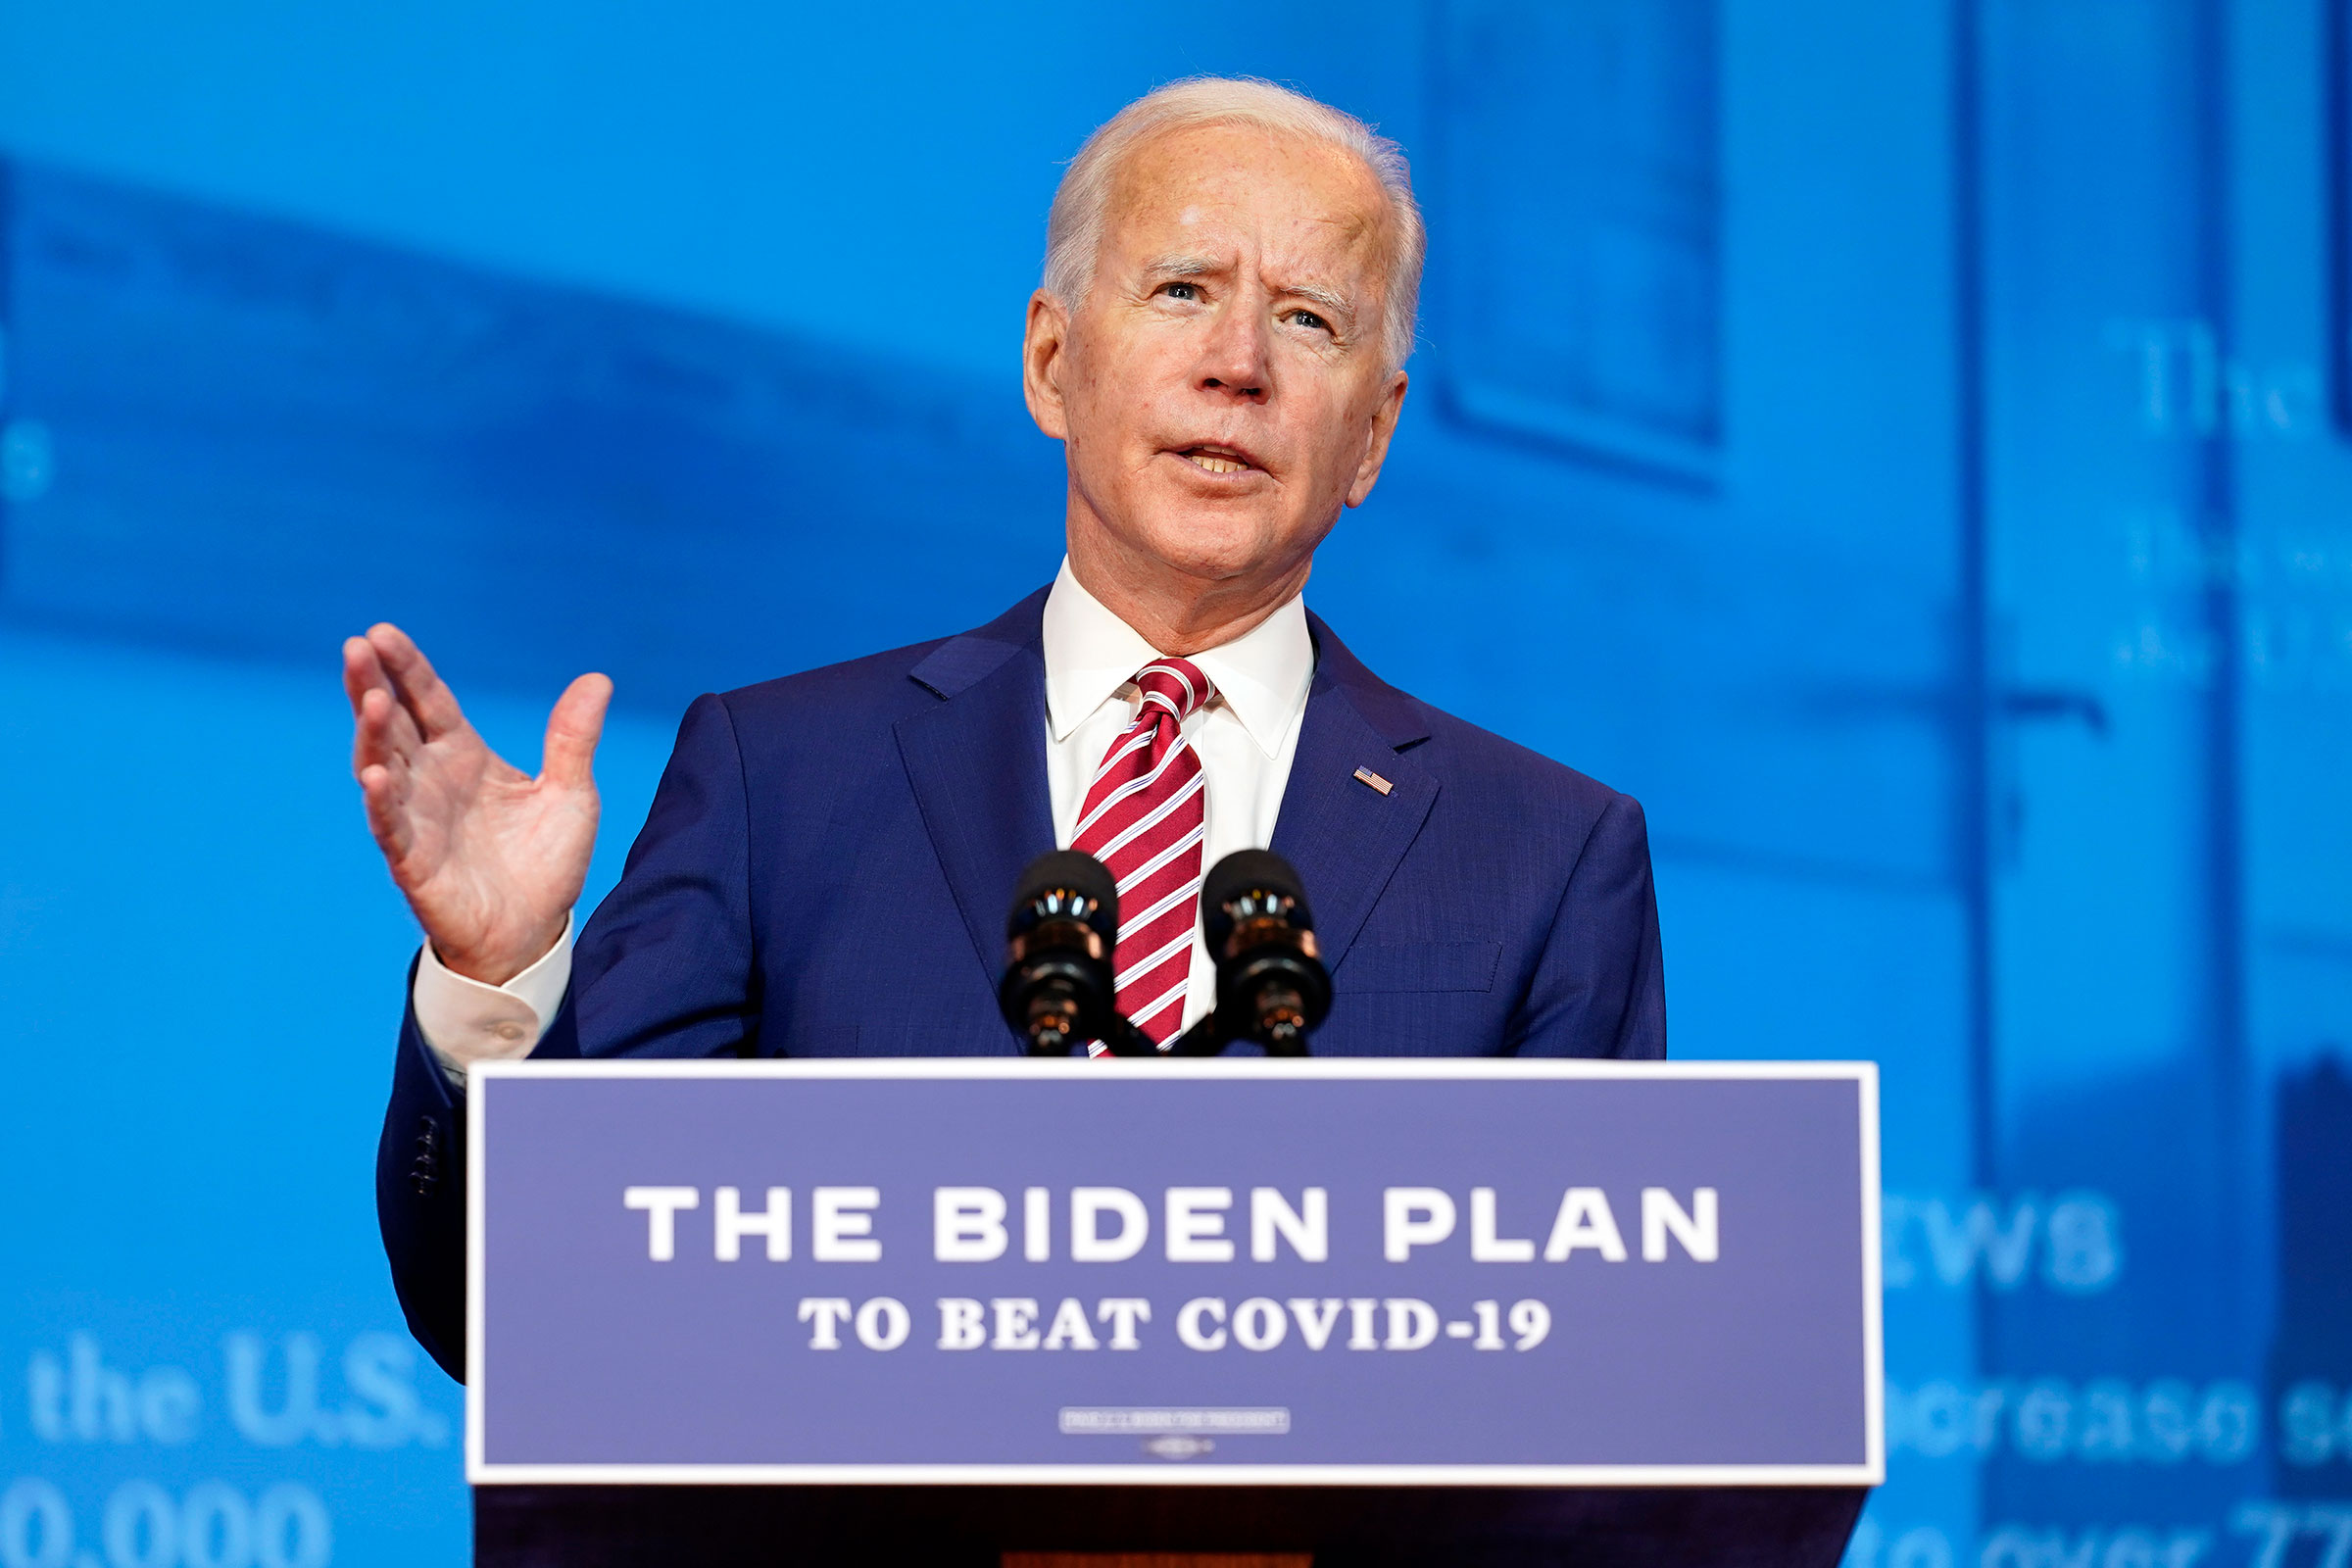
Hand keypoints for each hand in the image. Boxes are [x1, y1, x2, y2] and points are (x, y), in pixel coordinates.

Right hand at [344, 624, 610, 984]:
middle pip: (393, 723)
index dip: (406, 667)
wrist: (535, 933)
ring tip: (369, 699)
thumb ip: (574, 739)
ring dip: (372, 734)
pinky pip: (391, 827)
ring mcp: (417, 818)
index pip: (428, 700)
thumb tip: (599, 680)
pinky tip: (375, 775)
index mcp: (463, 755)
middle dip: (372, 685)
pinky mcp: (414, 862)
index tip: (381, 631)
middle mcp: (431, 780)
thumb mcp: (572, 794)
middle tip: (356, 647)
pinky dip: (382, 802)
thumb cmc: (545, 863)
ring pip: (382, 766)